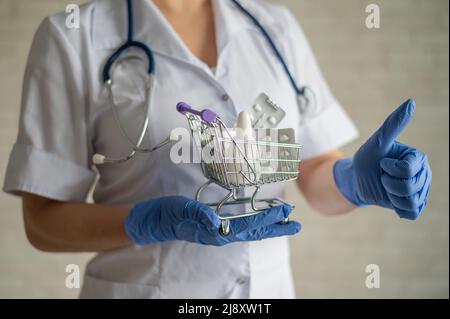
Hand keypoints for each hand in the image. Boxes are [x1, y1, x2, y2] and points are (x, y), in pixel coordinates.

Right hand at [124, 196, 300, 245]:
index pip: (249, 225)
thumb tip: (218, 222)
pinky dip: (254, 221)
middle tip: (295, 223)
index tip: (285, 213)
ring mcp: (219, 229)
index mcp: (216, 231)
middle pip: (255, 231)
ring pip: (249, 228)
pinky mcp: (214, 224)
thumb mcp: (183, 211)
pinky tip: (258, 218)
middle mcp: (221, 233)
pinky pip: (240, 224)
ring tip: (284, 220)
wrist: (155, 220)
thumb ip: (200, 216)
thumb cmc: (169, 215)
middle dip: (276, 227)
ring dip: (268, 225)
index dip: (268, 219)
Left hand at [333, 99, 431, 219]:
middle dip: (389, 183)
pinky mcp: (415, 206)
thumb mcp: (377, 142)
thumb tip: (411, 102)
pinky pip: (411, 212)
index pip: (408, 170)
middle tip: (383, 176)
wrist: (358, 180)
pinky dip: (396, 208)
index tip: (383, 163)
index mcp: (418, 158)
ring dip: (391, 196)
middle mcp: (424, 174)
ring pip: (411, 200)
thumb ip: (393, 124)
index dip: (390, 169)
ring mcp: (421, 191)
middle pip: (410, 187)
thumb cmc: (367, 159)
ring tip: (387, 187)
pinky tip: (391, 199)